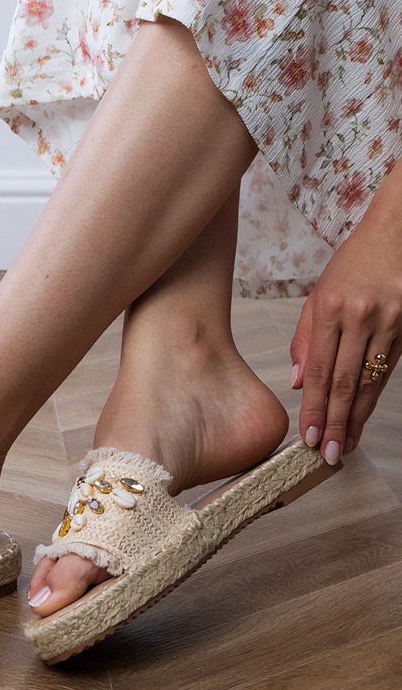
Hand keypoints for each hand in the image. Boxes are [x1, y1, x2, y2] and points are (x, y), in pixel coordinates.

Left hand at [290, 211, 401, 463]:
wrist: (397, 235)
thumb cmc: (351, 265)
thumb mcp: (319, 295)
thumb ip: (306, 339)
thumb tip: (297, 384)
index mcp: (331, 309)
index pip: (318, 369)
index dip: (313, 406)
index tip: (307, 435)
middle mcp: (360, 318)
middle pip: (343, 382)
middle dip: (333, 422)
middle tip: (326, 454)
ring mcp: (388, 324)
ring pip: (368, 382)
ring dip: (355, 418)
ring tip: (344, 445)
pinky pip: (386, 371)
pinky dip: (372, 398)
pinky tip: (362, 417)